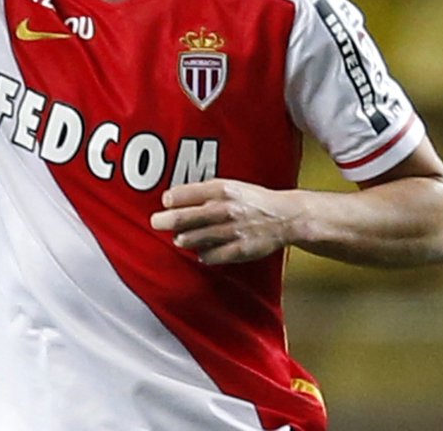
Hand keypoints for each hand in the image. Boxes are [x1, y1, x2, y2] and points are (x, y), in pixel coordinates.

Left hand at [150, 179, 302, 264]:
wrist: (285, 216)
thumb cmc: (252, 200)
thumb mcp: (229, 186)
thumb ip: (204, 192)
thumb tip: (173, 200)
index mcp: (222, 190)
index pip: (184, 193)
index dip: (170, 199)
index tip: (165, 203)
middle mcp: (224, 209)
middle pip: (183, 218)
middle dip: (165, 221)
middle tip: (156, 222)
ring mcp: (231, 231)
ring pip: (193, 239)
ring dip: (182, 239)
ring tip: (180, 238)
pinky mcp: (239, 250)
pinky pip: (211, 256)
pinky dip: (203, 255)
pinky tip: (202, 252)